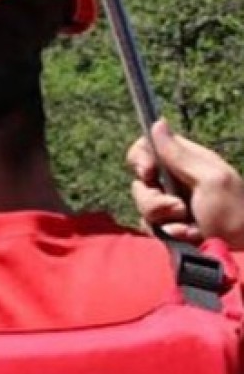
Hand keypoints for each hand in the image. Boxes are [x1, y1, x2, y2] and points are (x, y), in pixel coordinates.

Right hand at [127, 119, 243, 248]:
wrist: (242, 250)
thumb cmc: (234, 212)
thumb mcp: (210, 179)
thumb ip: (179, 154)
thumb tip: (158, 123)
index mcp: (186, 162)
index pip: (147, 148)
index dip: (140, 158)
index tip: (148, 173)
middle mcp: (174, 181)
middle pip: (139, 182)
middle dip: (154, 200)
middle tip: (179, 209)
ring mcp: (169, 205)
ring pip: (143, 207)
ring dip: (163, 219)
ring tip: (189, 228)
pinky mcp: (167, 227)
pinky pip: (150, 228)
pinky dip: (169, 234)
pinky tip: (188, 237)